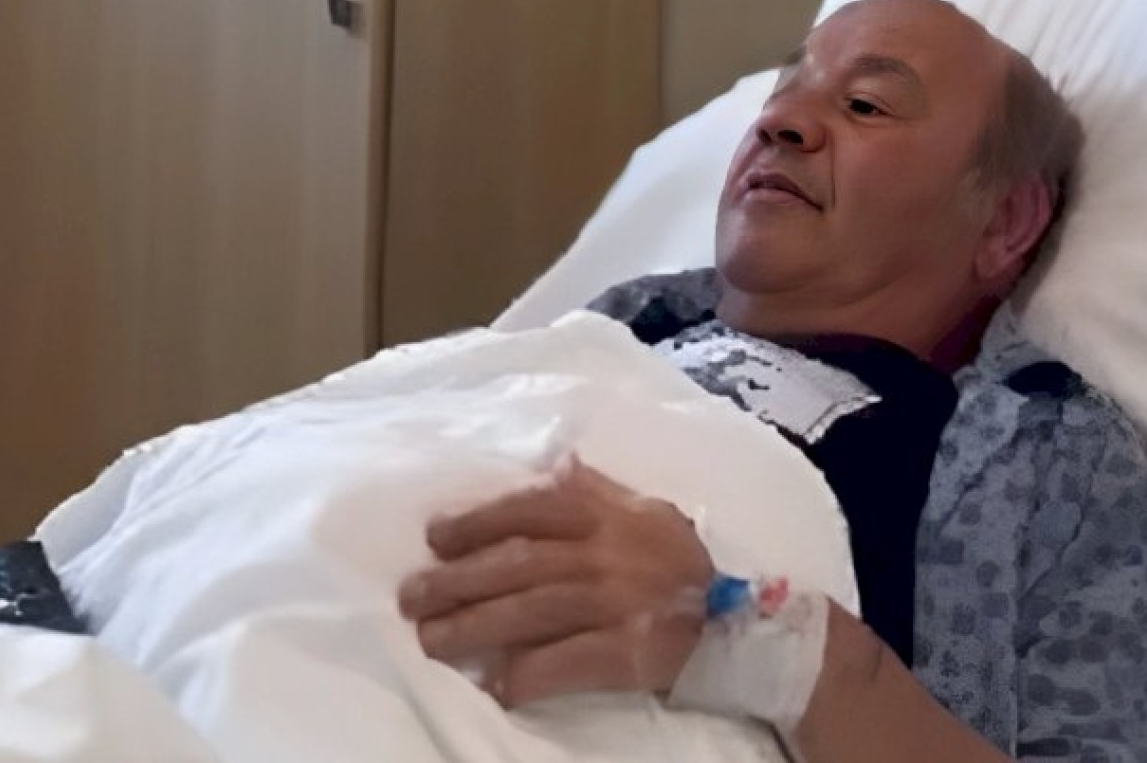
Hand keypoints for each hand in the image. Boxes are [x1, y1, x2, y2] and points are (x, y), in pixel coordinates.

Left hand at [398, 456, 712, 706]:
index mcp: (605, 514)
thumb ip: (597, 488)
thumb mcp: (645, 510)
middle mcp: (604, 553)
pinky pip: (562, 662)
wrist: (735, 622)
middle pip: (516, 564)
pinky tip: (493, 684)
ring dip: (472, 627)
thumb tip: (555, 462)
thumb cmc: (679, 562)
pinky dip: (524, 673)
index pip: (529, 509)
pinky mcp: (624, 651)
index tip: (435, 537)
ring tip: (430, 639)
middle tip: (411, 597)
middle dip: (457, 580)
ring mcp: (613, 603)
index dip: (477, 522)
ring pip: (528, 611)